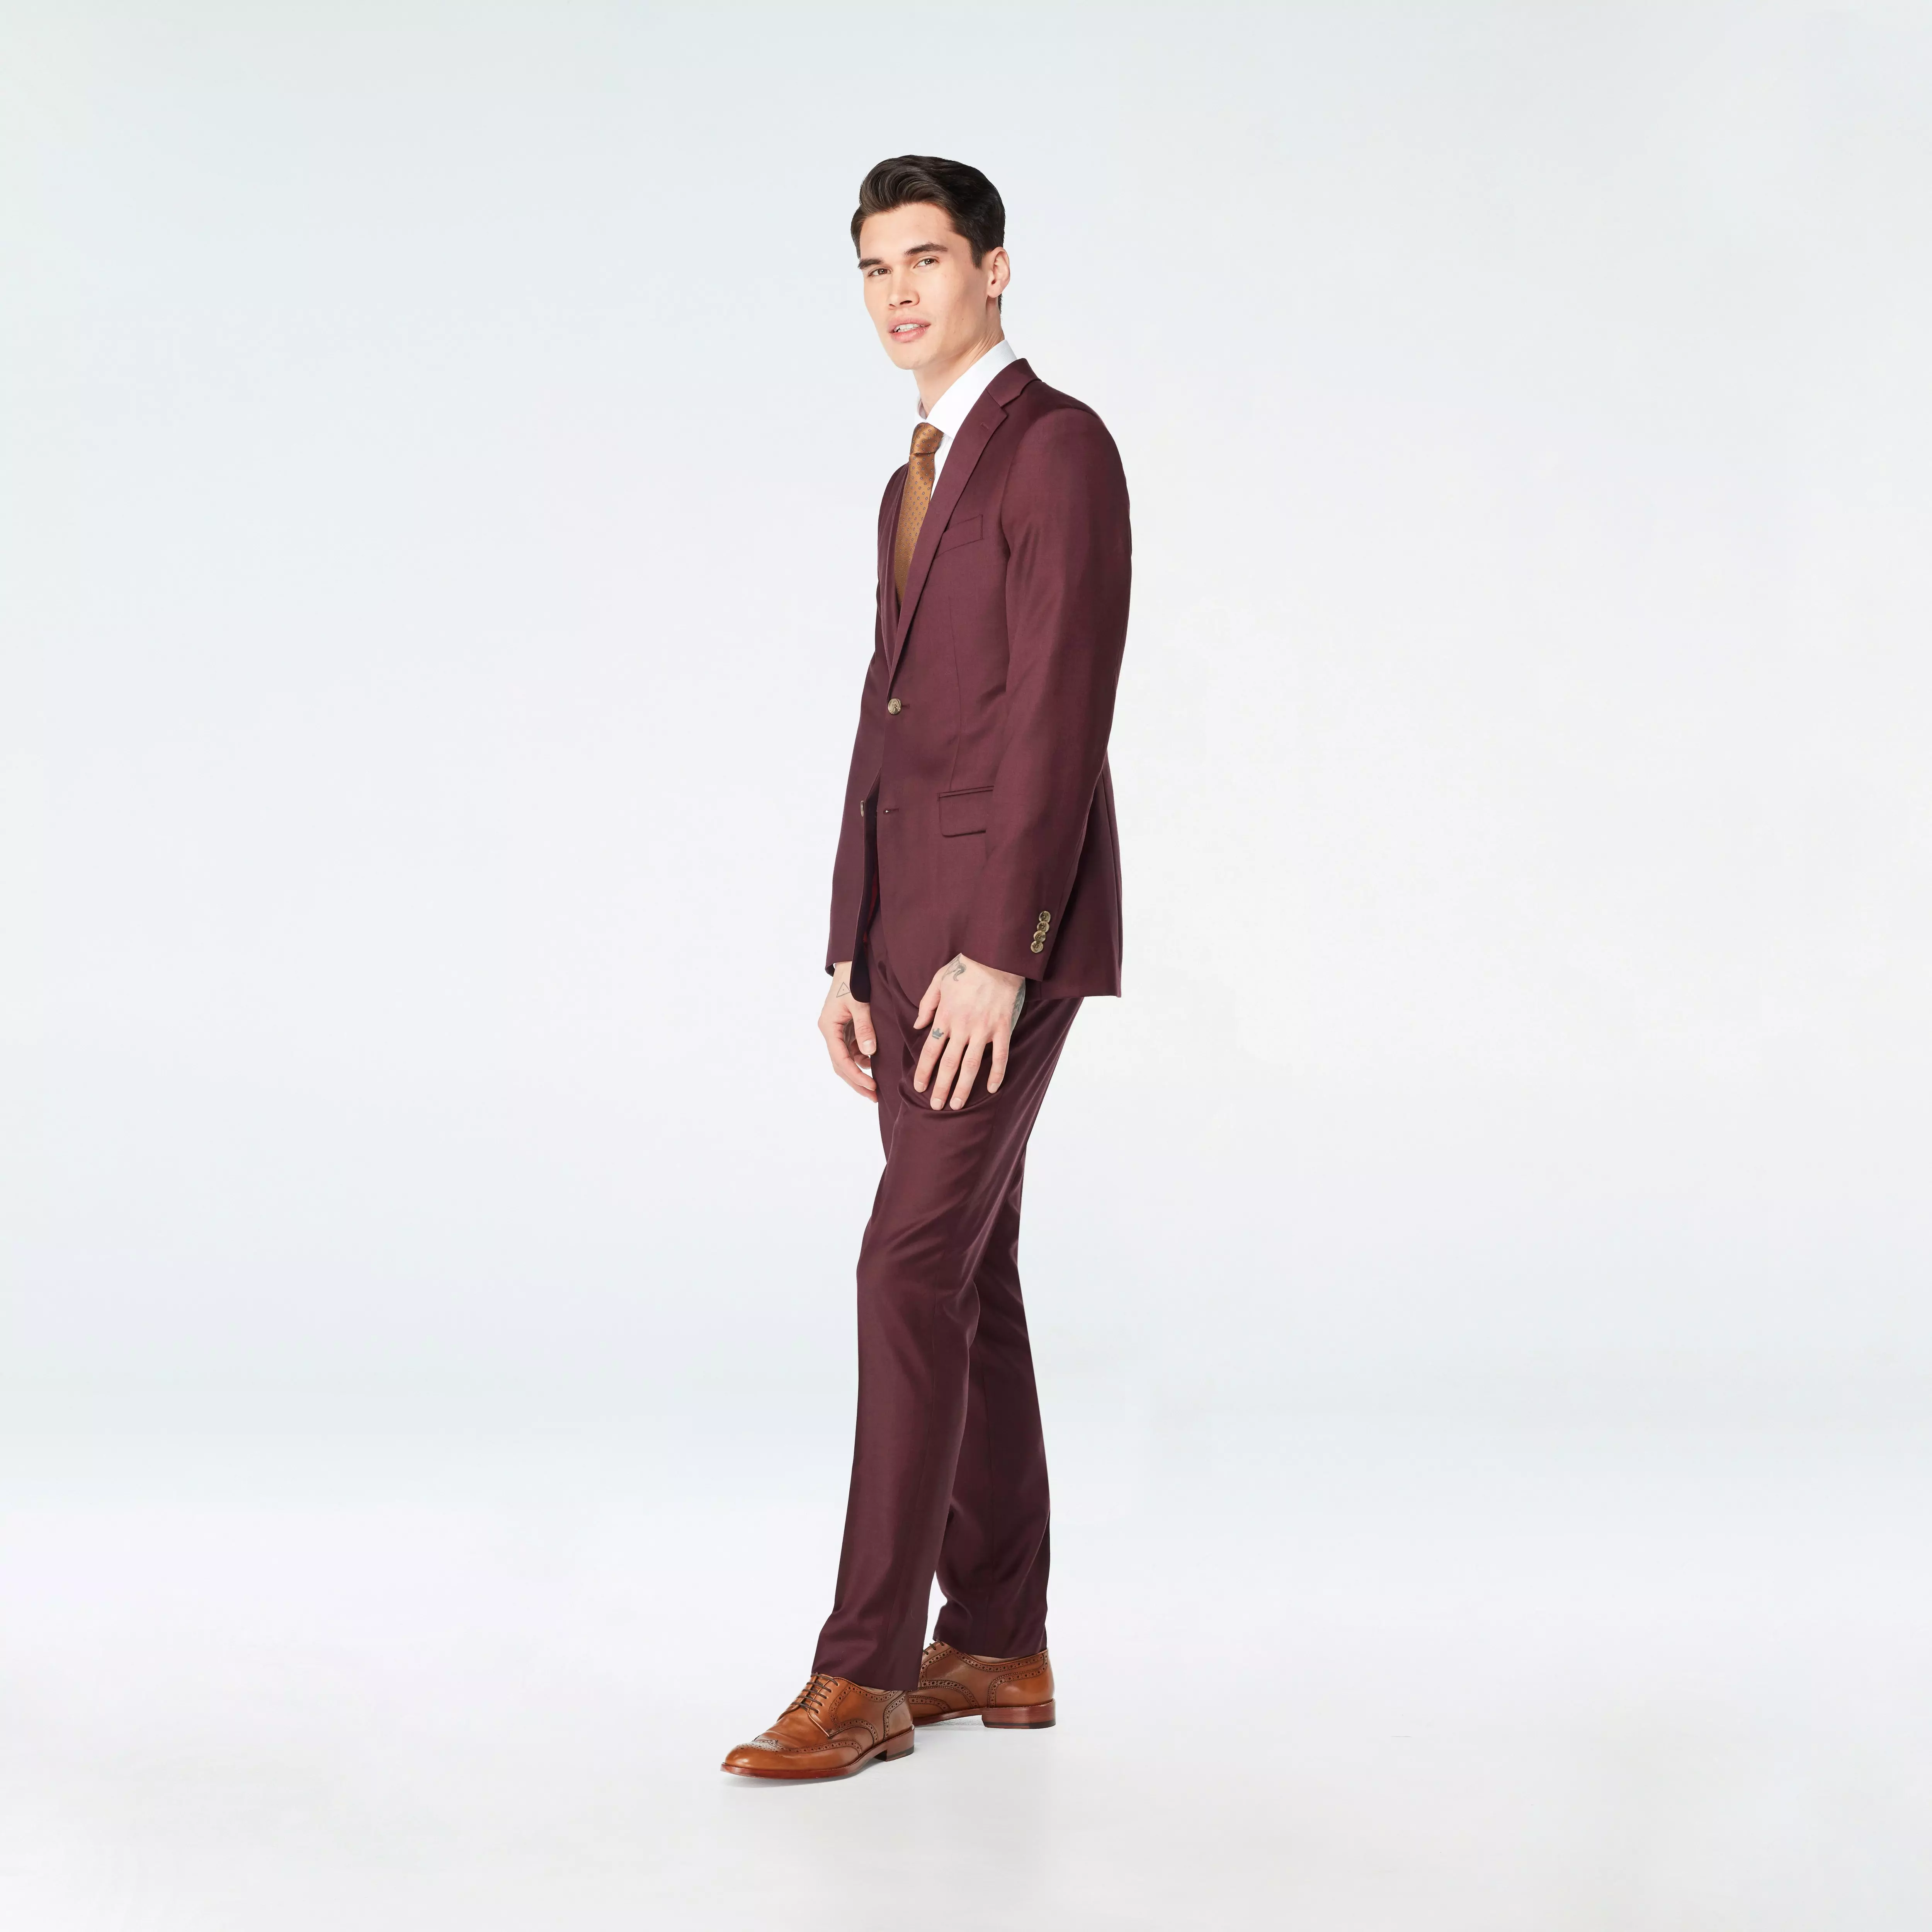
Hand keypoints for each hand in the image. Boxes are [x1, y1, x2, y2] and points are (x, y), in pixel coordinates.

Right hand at [819, 962, 876, 1101]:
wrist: (850, 963)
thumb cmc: (853, 979)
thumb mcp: (860, 1003)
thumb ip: (865, 1028)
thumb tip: (869, 1054)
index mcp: (829, 1027)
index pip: (840, 1059)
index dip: (855, 1075)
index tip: (871, 1086)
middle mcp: (830, 1031)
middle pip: (840, 1064)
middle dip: (856, 1081)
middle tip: (873, 1096)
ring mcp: (837, 1031)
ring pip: (845, 1059)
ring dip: (859, 1072)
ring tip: (876, 1086)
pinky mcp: (845, 1028)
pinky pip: (852, 1049)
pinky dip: (862, 1059)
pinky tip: (875, 1065)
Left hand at [914, 954, 1026, 1110]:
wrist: (996, 957)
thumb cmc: (965, 967)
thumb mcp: (938, 981)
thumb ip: (926, 1005)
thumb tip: (916, 1026)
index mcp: (945, 1016)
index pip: (930, 1050)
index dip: (923, 1071)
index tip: (919, 1087)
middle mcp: (962, 1027)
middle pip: (949, 1064)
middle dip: (941, 1087)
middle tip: (935, 1106)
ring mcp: (984, 1029)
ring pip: (972, 1065)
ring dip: (964, 1087)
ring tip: (957, 1105)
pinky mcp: (1003, 1028)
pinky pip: (1001, 1056)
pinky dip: (997, 1074)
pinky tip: (992, 1089)